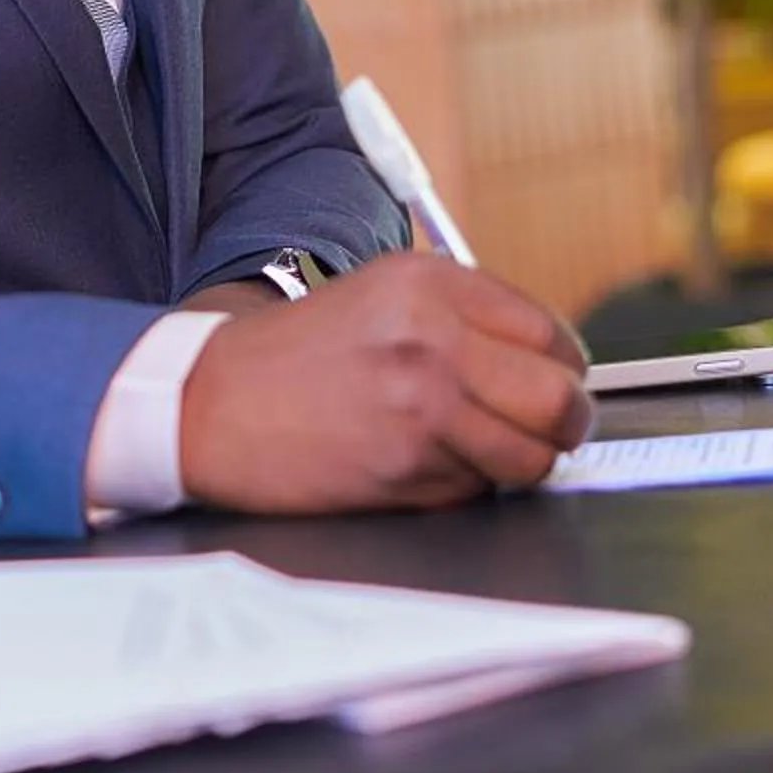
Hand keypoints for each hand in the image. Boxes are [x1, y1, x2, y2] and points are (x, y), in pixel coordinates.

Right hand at [178, 253, 590, 513]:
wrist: (210, 403)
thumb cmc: (294, 357)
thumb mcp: (378, 297)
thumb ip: (462, 317)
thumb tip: (547, 363)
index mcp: (429, 283)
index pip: (550, 335)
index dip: (561, 370)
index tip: (550, 385)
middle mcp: (431, 336)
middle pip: (559, 397)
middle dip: (563, 425)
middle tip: (546, 432)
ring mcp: (421, 404)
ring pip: (530, 455)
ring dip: (515, 463)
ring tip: (474, 451)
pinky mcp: (406, 465)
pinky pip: (476, 489)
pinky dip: (462, 486)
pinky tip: (418, 463)